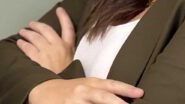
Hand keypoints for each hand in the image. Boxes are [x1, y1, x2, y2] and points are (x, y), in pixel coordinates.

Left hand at [17, 6, 75, 72]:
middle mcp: (58, 46)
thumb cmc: (66, 75)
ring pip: (35, 37)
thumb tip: (60, 43)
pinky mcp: (38, 59)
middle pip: (46, 30)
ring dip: (28, 33)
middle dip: (38, 25)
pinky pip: (28, 48)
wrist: (61, 87)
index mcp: (68, 46)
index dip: (64, 17)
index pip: (68, 27)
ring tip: (23, 31)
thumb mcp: (73, 60)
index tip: (60, 9)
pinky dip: (23, 44)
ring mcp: (47, 52)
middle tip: (32, 23)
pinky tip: (19, 42)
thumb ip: (67, 50)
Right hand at [28, 78, 143, 103]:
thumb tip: (125, 98)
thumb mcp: (87, 86)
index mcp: (91, 83)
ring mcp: (73, 101)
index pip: (111, 85)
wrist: (44, 90)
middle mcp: (84, 90)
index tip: (141, 93)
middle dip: (118, 103)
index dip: (126, 88)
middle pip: (103, 96)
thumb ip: (103, 91)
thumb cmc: (72, 90)